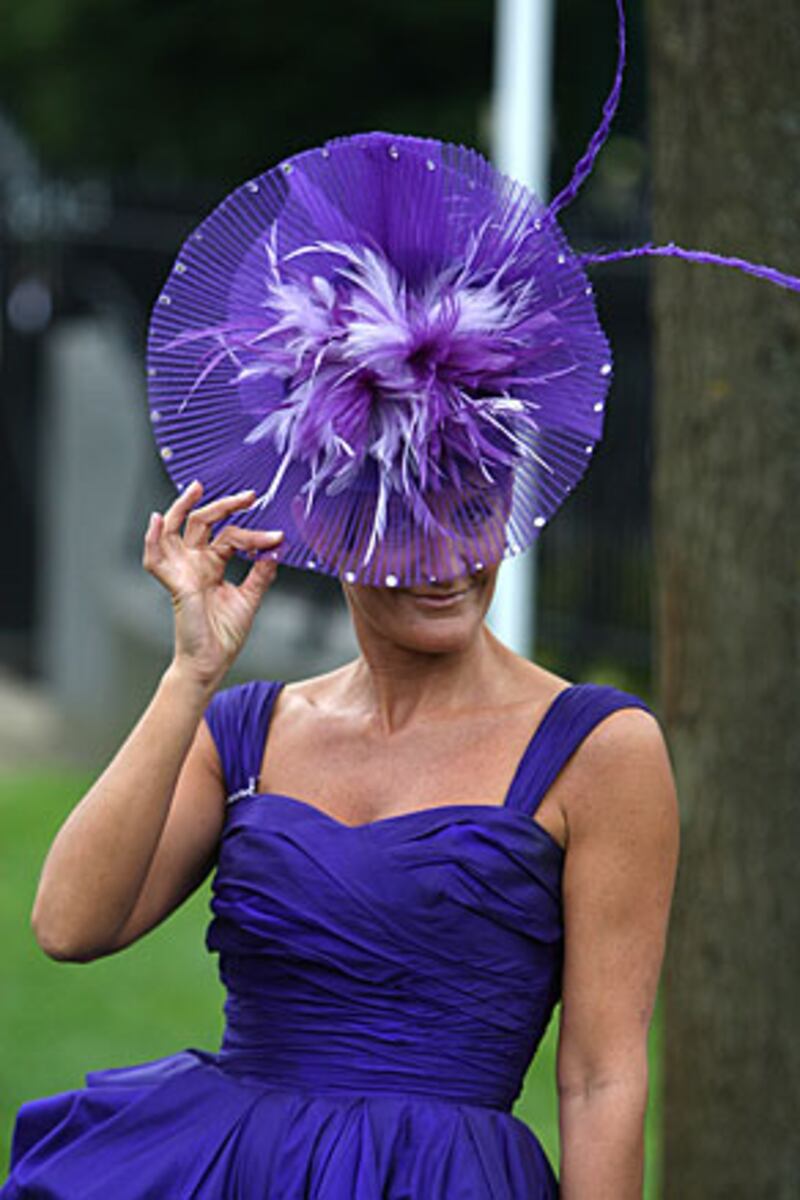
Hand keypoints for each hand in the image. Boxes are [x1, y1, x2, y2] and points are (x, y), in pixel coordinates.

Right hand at [143, 481, 282, 688]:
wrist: (212, 662)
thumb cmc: (224, 635)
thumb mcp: (250, 599)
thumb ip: (260, 574)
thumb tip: (275, 550)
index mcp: (212, 565)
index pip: (230, 536)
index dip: (255, 535)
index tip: (277, 538)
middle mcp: (195, 564)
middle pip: (202, 523)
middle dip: (224, 505)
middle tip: (248, 496)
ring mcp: (183, 572)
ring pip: (175, 530)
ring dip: (182, 507)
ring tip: (196, 488)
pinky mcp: (176, 584)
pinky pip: (156, 559)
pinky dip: (152, 539)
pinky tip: (156, 521)